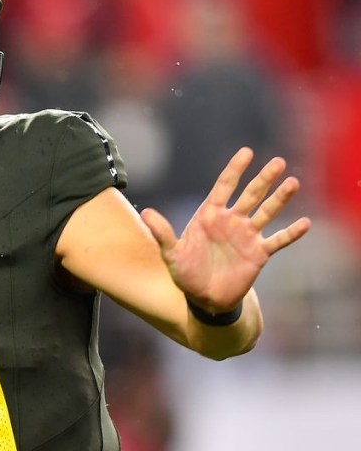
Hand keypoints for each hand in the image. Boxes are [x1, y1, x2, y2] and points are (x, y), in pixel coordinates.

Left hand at [139, 147, 310, 311]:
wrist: (203, 298)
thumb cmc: (185, 273)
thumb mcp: (171, 254)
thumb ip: (162, 233)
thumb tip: (145, 212)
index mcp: (209, 216)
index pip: (224, 186)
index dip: (235, 169)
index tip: (246, 152)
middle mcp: (231, 221)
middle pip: (250, 194)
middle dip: (263, 179)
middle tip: (278, 162)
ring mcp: (247, 236)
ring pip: (267, 212)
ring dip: (280, 199)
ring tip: (292, 183)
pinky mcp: (259, 253)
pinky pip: (278, 240)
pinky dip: (291, 233)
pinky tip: (305, 223)